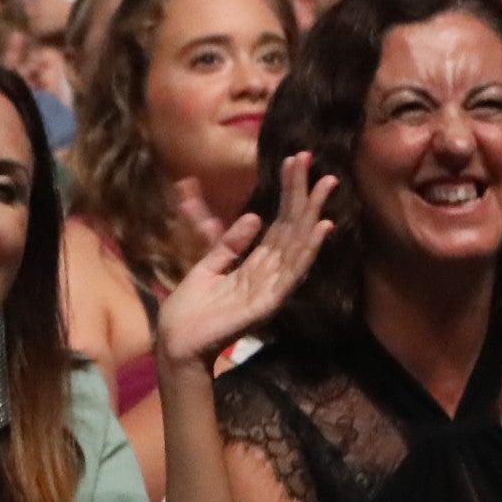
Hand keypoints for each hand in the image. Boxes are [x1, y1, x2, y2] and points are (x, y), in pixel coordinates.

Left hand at [155, 154, 334, 367]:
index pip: (279, 224)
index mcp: (254, 264)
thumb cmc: (189, 308)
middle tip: (314, 161)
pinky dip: (308, 249)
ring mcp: (272, 287)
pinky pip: (292, 273)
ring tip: (325, 185)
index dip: (288, 194)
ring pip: (298, 245)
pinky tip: (322, 227)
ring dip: (312, 214)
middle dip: (303, 195)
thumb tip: (254, 216)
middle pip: (292, 229)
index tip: (295, 161)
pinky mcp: (268, 302)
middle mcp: (269, 273)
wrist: (176, 341)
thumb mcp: (208, 265)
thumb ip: (229, 243)